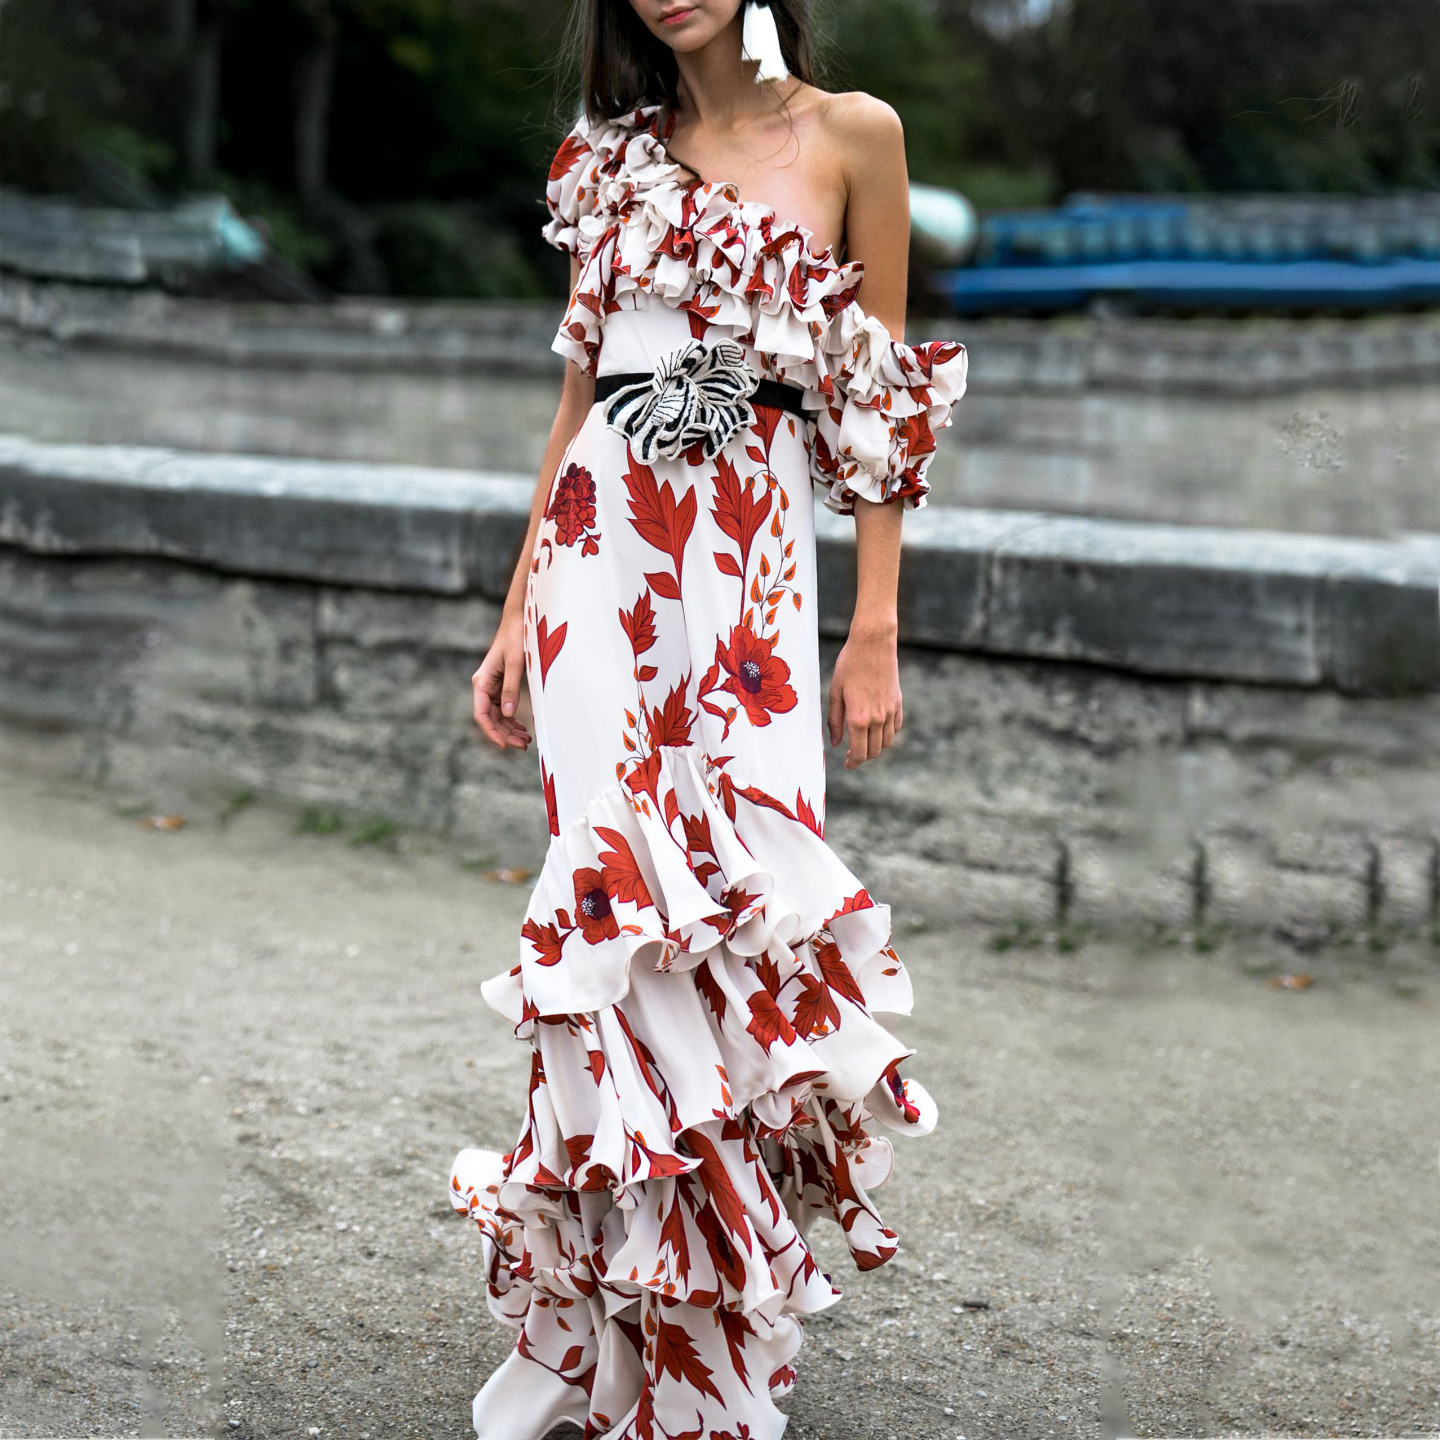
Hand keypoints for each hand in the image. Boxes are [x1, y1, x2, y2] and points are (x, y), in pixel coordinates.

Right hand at [472, 609, 531, 750]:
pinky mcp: (502, 684)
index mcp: (482, 681)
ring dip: (510, 729)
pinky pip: (505, 708)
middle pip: (490, 718)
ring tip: (526, 741)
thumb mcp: (515, 663)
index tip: (504, 745)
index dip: (492, 732)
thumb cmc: (515, 637)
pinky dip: (513, 720)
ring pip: (498, 715)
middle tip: (523, 746)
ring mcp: (492, 686)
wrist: (519, 619)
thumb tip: (509, 714)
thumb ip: (511, 688)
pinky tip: (523, 729)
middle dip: (504, 734)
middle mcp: (484, 686)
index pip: (482, 714)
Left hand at [826, 620, 901, 768]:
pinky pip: (896, 727)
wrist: (873, 643)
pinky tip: (876, 729)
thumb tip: (835, 743)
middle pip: (874, 751)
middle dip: (862, 757)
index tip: (847, 764)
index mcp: (859, 718)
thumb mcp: (835, 692)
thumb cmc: (849, 665)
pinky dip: (887, 734)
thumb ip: (835, 720)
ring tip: (863, 743)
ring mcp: (890, 711)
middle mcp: (878, 718)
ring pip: (887, 742)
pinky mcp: (898, 702)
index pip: (859, 752)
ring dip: (875, 747)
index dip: (853, 763)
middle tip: (851, 755)